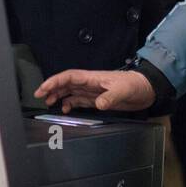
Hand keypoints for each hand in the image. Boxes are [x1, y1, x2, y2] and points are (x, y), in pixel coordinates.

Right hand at [35, 69, 154, 113]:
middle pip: (66, 84)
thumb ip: (110, 97)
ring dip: (58, 96)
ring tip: (48, 104)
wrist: (147, 90)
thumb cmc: (135, 85)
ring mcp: (93, 92)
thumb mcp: (123, 90)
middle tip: (38, 97)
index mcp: (92, 78)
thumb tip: (98, 104)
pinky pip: (79, 100)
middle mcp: (90, 83)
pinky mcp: (97, 99)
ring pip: (70, 92)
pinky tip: (65, 109)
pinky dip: (70, 104)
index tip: (43, 89)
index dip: (55, 81)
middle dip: (52, 89)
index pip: (69, 77)